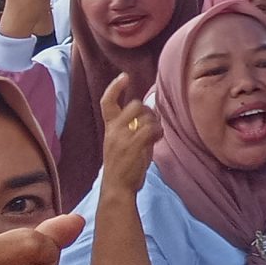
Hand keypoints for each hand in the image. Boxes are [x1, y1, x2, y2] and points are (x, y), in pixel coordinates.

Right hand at [97, 75, 158, 196]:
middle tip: (152, 124)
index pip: (107, 102)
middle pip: (135, 105)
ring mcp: (123, 137)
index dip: (115, 87)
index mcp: (109, 129)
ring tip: (153, 137)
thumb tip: (151, 112)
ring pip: (146, 116)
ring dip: (155, 123)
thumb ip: (133, 127)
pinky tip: (156, 140)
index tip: (124, 76)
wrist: (117, 188)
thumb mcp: (123, 143)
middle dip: (148, 111)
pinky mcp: (134, 145)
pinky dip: (158, 132)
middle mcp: (114, 130)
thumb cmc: (124, 166)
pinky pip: (153, 128)